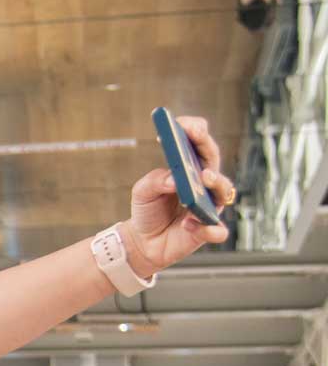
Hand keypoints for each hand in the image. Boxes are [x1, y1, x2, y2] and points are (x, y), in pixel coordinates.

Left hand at [120, 115, 233, 273]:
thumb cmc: (148, 211)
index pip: (198, 144)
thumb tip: (174, 179)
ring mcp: (209, 206)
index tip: (183, 123)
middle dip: (206, 145)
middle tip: (196, 136)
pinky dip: (206, 228)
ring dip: (216, 182)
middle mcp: (204, 185)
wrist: (144, 242)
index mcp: (190, 169)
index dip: (194, 130)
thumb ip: (155, 181)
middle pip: (213, 161)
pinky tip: (188, 224)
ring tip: (203, 176)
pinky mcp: (207, 231)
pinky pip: (216, 230)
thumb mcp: (142, 191)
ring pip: (224, 191)